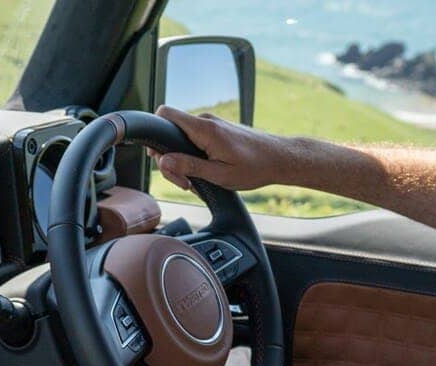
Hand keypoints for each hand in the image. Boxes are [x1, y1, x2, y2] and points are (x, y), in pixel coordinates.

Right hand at [149, 105, 295, 190]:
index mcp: (204, 129)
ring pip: (182, 139)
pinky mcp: (217, 131)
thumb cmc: (255, 167)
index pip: (165, 114)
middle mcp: (206, 122)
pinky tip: (204, 173)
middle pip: (170, 132)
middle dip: (169, 158)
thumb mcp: (219, 174)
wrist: (280, 159)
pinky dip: (193, 157)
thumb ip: (188, 167)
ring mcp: (212, 125)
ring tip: (196, 181)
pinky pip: (194, 140)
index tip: (160, 157)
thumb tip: (163, 161)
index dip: (155, 132)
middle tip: (184, 182)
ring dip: (182, 160)